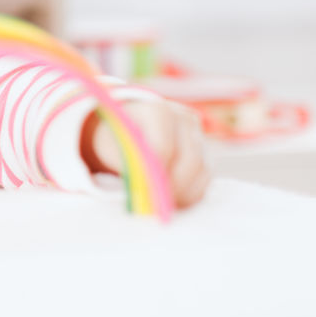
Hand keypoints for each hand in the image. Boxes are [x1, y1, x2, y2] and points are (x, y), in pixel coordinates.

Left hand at [80, 100, 211, 208]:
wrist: (128, 128)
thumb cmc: (116, 138)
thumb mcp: (111, 146)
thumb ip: (127, 164)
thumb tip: (143, 188)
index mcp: (158, 111)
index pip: (163, 147)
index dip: (153, 173)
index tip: (142, 191)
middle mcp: (184, 120)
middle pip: (190, 160)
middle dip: (172, 187)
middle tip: (155, 205)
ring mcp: (198, 136)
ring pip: (202, 171)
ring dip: (182, 194)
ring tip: (160, 204)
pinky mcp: (204, 153)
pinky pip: (204, 180)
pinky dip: (190, 195)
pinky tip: (171, 201)